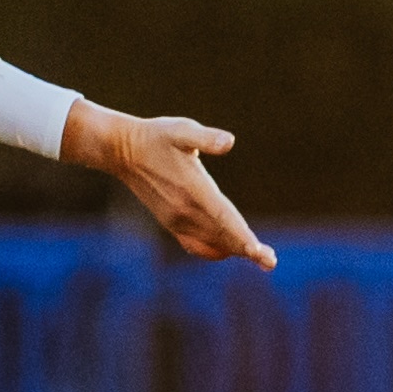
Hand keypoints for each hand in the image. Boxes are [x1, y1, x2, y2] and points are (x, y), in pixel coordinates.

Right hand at [63, 103, 274, 268]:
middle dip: (249, 250)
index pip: (224, 219)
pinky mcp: (170, 222)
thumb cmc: (156, 136)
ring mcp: (176, 219)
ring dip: (235, 250)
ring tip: (260, 257)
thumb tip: (228, 142)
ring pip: (211, 243)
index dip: (245, 237)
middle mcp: (184, 211)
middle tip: (271, 262)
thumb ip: (205, 138)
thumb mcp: (181, 130)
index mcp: (192, 190)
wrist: (121, 151)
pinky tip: (228, 249)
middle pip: (223, 236)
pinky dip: (214, 250)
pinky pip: (195, 245)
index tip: (262, 255)